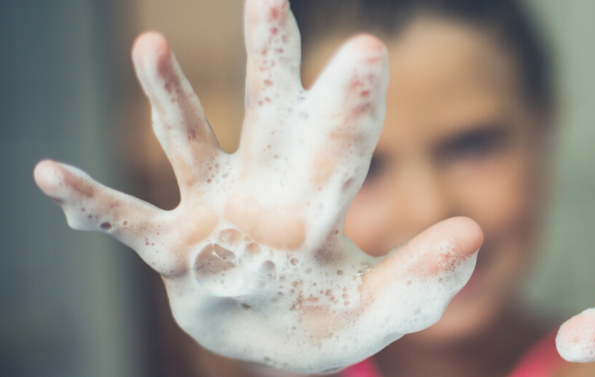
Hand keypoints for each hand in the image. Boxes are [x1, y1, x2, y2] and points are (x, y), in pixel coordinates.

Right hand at [32, 0, 481, 372]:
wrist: (273, 342)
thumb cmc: (328, 319)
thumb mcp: (383, 309)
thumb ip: (424, 277)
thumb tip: (474, 232)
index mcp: (321, 202)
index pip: (343, 147)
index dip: (352, 103)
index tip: (368, 49)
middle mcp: (267, 191)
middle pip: (269, 116)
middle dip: (269, 62)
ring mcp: (215, 212)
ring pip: (191, 144)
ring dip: (169, 99)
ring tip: (151, 45)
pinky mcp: (175, 248)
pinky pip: (128, 221)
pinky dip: (92, 202)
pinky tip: (51, 174)